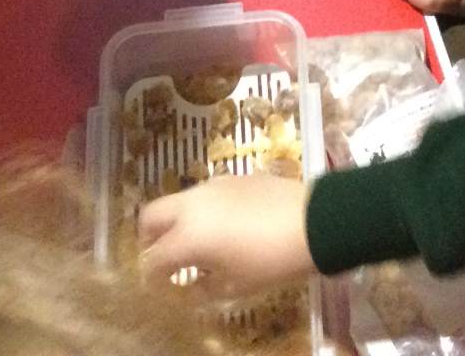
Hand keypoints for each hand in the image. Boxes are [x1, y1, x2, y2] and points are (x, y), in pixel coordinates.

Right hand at [139, 175, 312, 297]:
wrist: (314, 222)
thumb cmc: (271, 261)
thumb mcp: (235, 286)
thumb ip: (202, 289)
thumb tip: (189, 287)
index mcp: (187, 236)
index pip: (153, 258)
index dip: (151, 276)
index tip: (158, 286)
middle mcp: (192, 205)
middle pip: (151, 215)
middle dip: (150, 237)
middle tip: (163, 257)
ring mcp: (213, 186)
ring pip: (180, 201)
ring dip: (178, 221)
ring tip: (198, 242)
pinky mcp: (235, 176)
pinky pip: (207, 194)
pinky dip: (204, 210)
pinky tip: (225, 225)